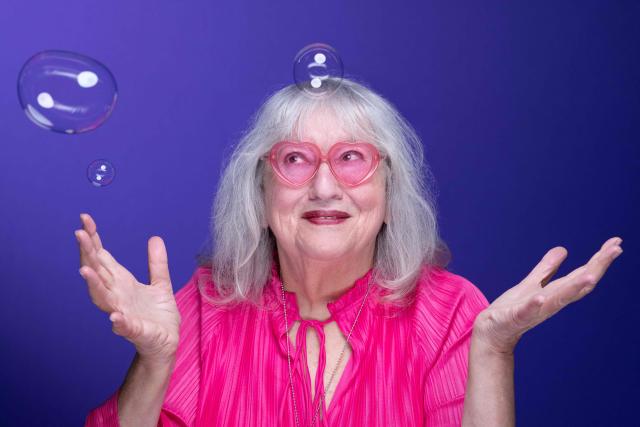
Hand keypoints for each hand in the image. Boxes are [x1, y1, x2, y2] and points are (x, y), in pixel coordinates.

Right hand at [75, 213, 180, 363]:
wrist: (166, 343)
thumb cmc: (158, 316)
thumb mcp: (161, 284)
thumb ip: (157, 263)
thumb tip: (155, 238)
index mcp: (122, 284)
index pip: (103, 258)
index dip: (94, 239)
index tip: (85, 220)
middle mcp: (117, 296)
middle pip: (97, 272)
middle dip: (87, 253)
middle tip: (79, 233)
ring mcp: (123, 313)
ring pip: (103, 298)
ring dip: (94, 284)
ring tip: (85, 270)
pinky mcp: (136, 331)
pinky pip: (125, 326)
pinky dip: (119, 321)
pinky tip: (115, 316)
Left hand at [472, 236, 622, 353]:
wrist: (492, 332)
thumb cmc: (513, 308)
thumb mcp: (531, 284)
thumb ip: (547, 269)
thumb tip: (563, 250)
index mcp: (555, 293)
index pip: (582, 275)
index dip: (599, 260)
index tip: (616, 244)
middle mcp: (550, 302)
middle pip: (578, 284)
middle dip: (597, 267)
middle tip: (615, 250)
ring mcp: (534, 311)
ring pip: (558, 299)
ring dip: (574, 287)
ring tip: (591, 274)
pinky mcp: (515, 317)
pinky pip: (526, 312)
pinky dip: (534, 305)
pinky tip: (540, 297)